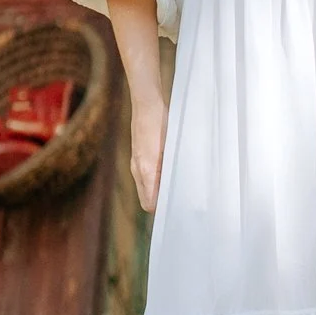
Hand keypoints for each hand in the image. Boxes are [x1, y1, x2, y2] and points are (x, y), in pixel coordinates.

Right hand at [129, 85, 167, 210]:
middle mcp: (138, 170)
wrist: (146, 105)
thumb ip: (169, 171)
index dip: (162, 209)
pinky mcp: (139, 156)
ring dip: (158, 190)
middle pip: (146, 200)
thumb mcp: (170, 148)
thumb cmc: (160, 124)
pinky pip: (145, 177)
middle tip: (179, 199)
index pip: (149, 204)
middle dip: (160, 202)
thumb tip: (174, 190)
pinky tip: (169, 171)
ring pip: (146, 188)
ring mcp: (136, 163)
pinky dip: (155, 180)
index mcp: (146, 170)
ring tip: (176, 185)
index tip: (176, 207)